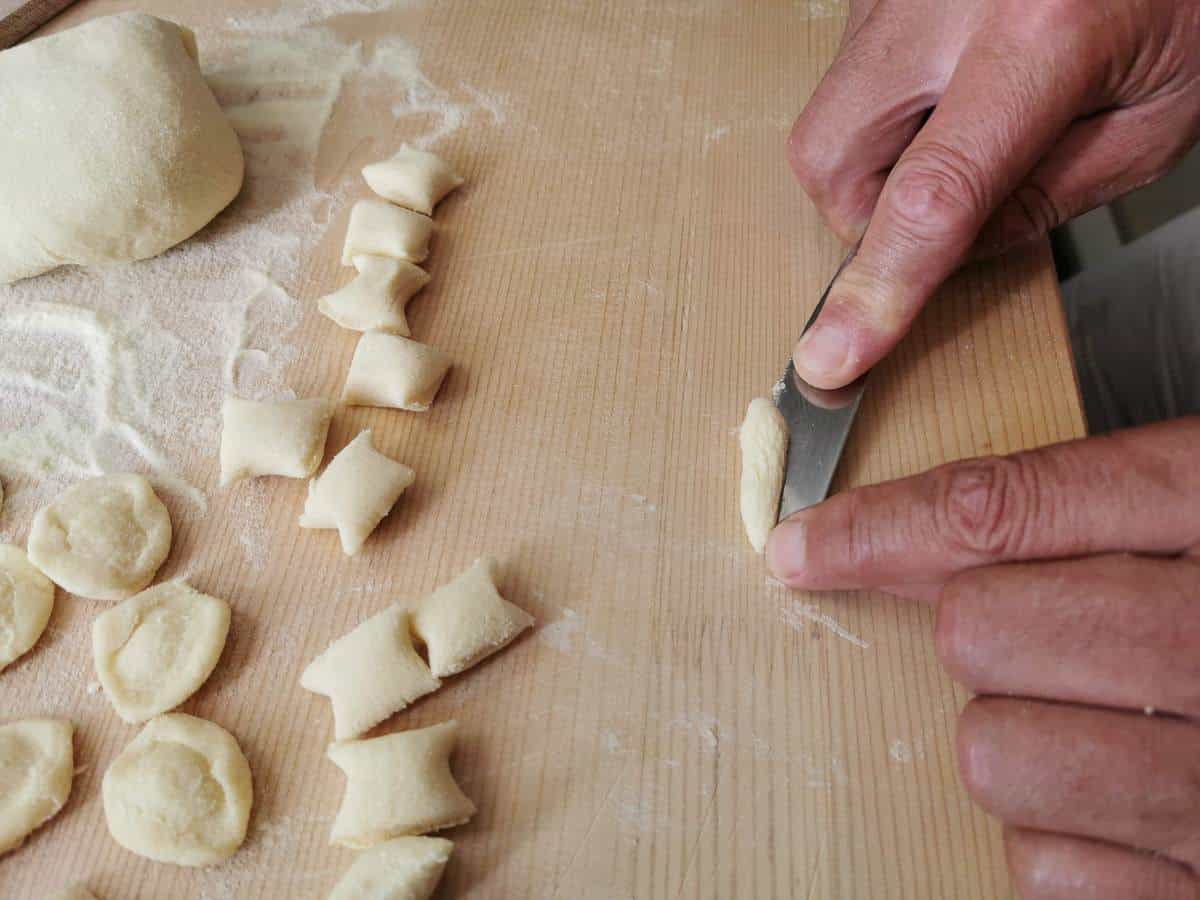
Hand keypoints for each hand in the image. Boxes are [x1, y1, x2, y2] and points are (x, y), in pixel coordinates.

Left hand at [767, 417, 1199, 897]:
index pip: (1002, 510)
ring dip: (1018, 739)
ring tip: (1100, 725)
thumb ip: (1082, 507)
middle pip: (977, 632)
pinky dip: (1061, 842)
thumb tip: (910, 535)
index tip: (804, 547)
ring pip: (994, 755)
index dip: (878, 527)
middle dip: (982, 633)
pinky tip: (1126, 806)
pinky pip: (1046, 868)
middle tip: (1047, 637)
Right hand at [788, 0, 1199, 388]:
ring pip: (828, 116)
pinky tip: (954, 84)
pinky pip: (849, 73)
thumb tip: (939, 259)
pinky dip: (887, 107)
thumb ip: (1041, 202)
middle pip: (831, 154)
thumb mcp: (1151, 125)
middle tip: (945, 202)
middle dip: (864, 210)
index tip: (836, 356)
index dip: (879, 288)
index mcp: (1046, 28)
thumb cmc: (1185, 3)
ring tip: (967, 123)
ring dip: (877, 156)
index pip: (931, 194)